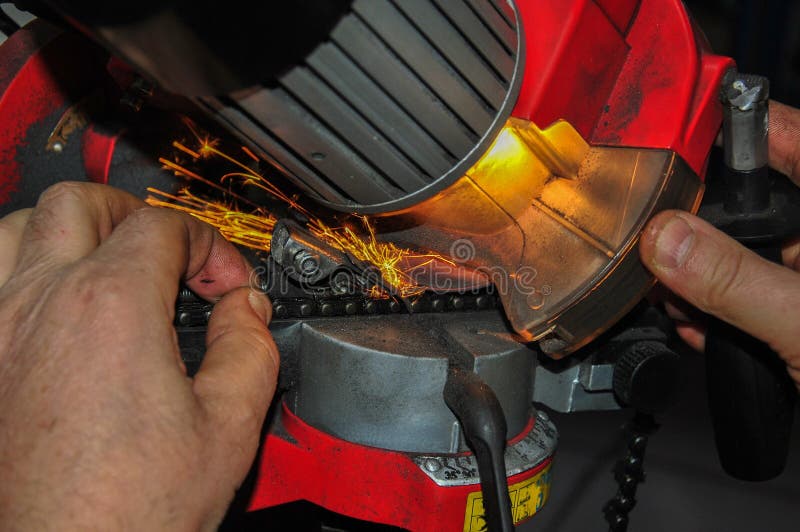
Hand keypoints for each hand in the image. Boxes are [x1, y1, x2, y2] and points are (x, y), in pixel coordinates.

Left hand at [0, 183, 278, 529]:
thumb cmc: (131, 510)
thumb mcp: (229, 425)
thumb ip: (249, 347)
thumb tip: (245, 310)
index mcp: (112, 306)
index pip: (165, 229)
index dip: (210, 247)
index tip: (227, 286)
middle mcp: (41, 304)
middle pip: (81, 204)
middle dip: (136, 214)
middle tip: (168, 252)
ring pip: (16, 229)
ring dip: (69, 230)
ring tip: (106, 258)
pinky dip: (22, 270)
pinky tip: (52, 301)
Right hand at [639, 100, 799, 388]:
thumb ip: (735, 280)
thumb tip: (665, 238)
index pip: (779, 135)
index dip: (721, 126)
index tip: (665, 130)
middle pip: (741, 196)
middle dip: (690, 222)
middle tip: (651, 238)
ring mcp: (796, 267)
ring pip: (731, 245)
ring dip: (691, 272)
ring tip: (669, 295)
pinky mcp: (784, 301)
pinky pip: (736, 286)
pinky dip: (708, 304)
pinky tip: (695, 325)